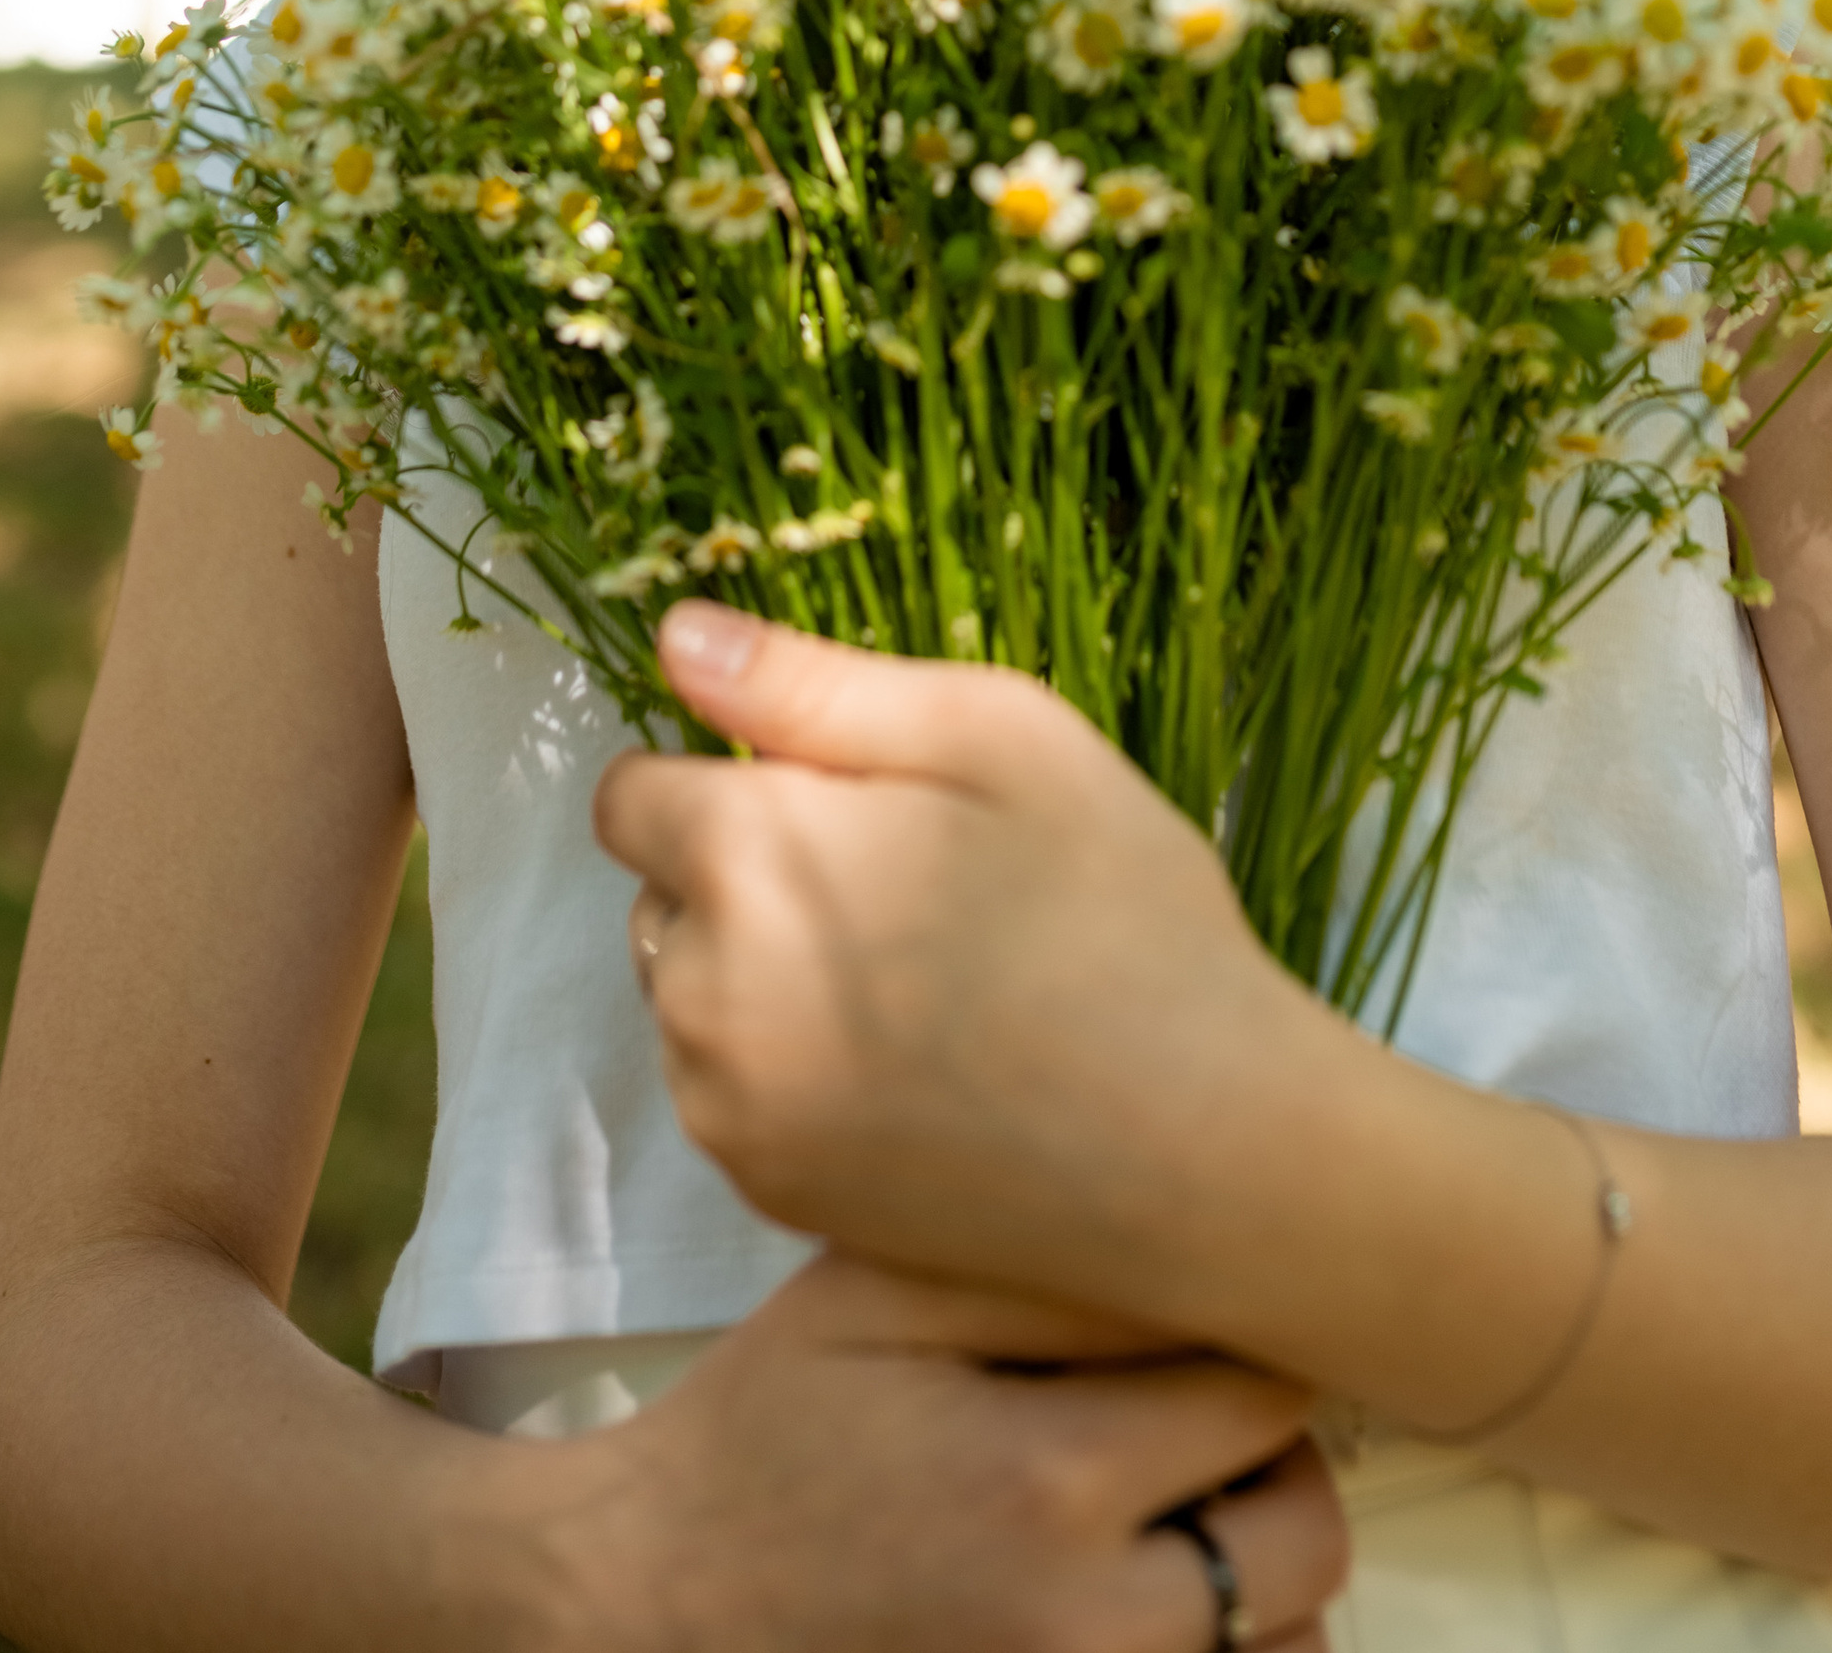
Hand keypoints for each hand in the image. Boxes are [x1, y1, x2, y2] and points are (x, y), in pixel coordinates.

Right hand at [497, 1252, 1350, 1652]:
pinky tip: (1142, 1585)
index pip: (1266, 1388)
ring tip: (1171, 1505)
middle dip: (1271, 1456)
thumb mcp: (875, 1298)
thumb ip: (1039, 1262)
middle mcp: (1091, 1628)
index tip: (1203, 1309)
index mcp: (1046, 1481)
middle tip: (1193, 1412)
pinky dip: (1221, 1649)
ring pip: (1292, 1646)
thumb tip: (1193, 1226)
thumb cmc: (768, 1429)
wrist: (652, 1607)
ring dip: (1261, 1567)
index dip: (1248, 1331)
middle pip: (1306, 1534)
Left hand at [592, 606, 1327, 1321]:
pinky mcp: (771, 1195)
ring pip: (690, 1001)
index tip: (836, 797)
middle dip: (738, 876)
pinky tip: (912, 1064)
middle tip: (903, 883)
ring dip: (755, 976)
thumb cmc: (1116, 910)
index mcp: (746, 856)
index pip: (629, 795)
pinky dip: (787, 1071)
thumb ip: (812, 685)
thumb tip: (675, 637)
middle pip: (657, 898)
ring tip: (917, 977)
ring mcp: (731, 1111)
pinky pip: (731, 1098)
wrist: (1202, 1144)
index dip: (724, 776)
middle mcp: (702, 991)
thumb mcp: (996, 737)